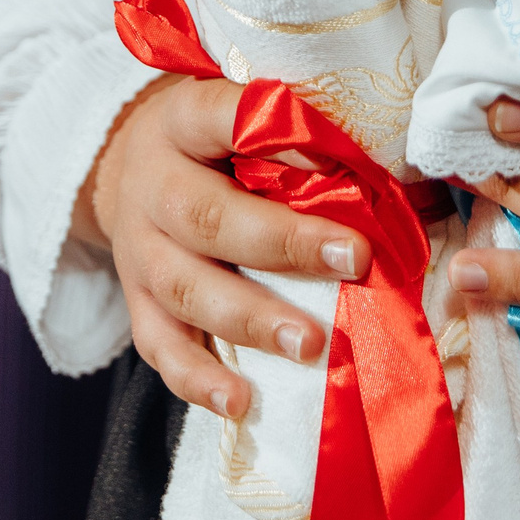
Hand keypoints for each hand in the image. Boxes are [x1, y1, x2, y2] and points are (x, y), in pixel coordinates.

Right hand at [82, 75, 373, 419]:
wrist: (130, 170)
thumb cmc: (213, 145)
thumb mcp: (240, 118)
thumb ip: (298, 138)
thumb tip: (389, 176)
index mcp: (181, 123)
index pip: (224, 117)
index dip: (281, 138)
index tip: (340, 159)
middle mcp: (152, 186)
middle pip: (206, 216)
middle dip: (284, 243)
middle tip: (354, 260)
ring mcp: (139, 251)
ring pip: (186, 289)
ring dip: (252, 320)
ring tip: (312, 345)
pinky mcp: (137, 303)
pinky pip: (162, 347)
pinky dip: (199, 379)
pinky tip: (241, 401)